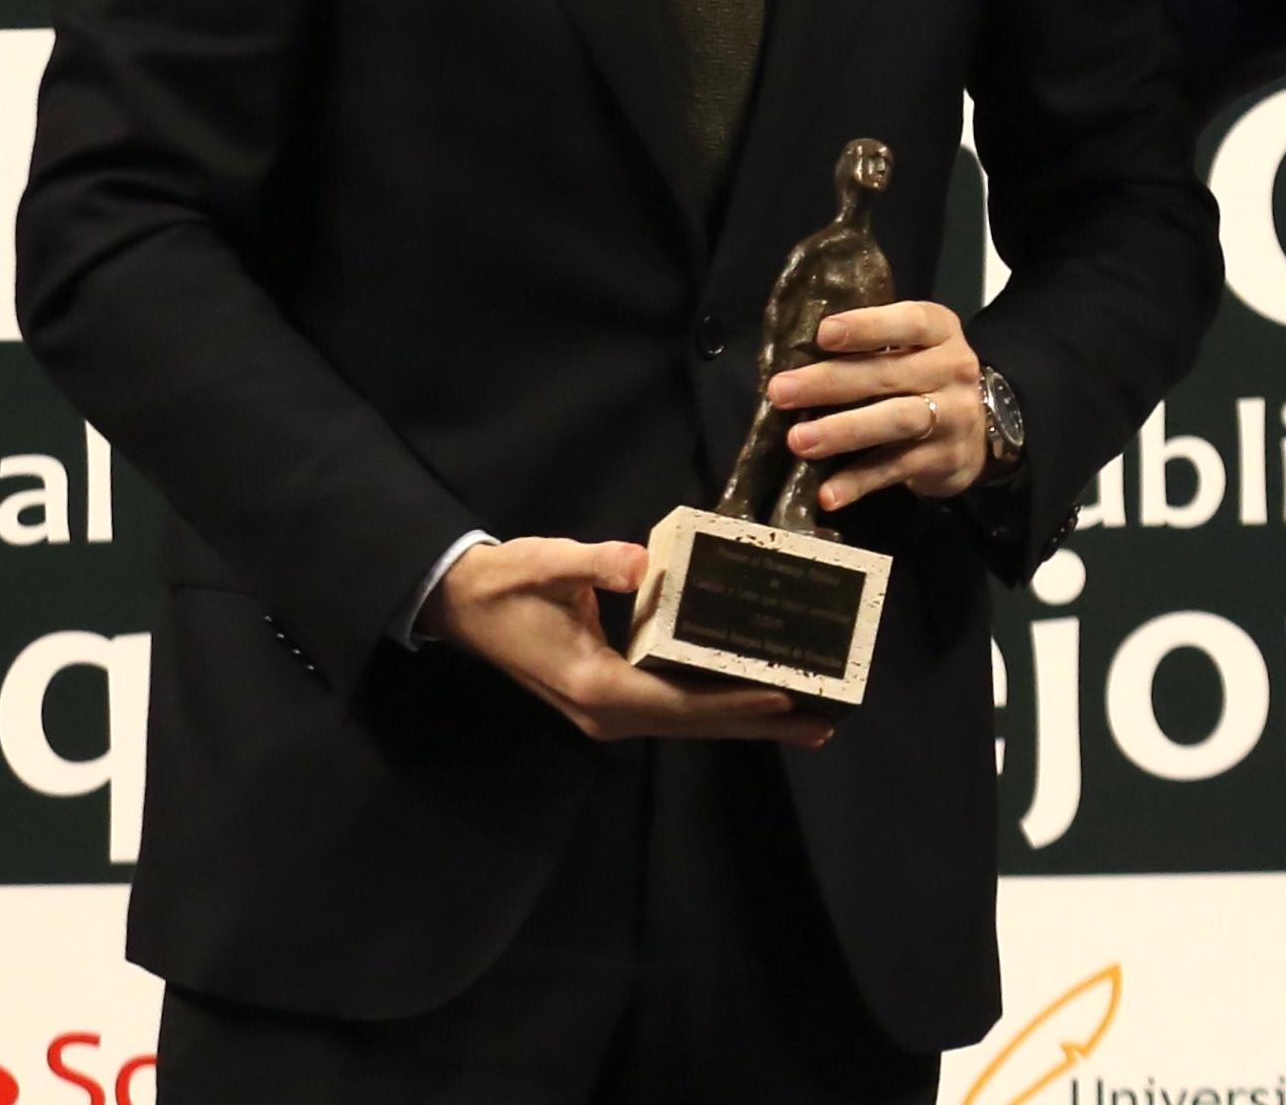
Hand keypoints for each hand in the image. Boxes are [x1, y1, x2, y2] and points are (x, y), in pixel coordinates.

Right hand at [431, 534, 834, 744]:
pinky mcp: (610, 698)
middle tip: (822, 724)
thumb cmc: (508, 582)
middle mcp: (607, 712)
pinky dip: (716, 708)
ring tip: (804, 721)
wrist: (464, 605)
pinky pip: (674, 709)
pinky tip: (749, 701)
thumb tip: (640, 562)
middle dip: (757, 724)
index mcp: (596, 684)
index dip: (730, 699)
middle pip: (693, 723)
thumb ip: (595, 563)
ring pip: (687, 722)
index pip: (677, 700)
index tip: (783, 696)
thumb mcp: (547, 564)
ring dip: (743, 722)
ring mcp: (608, 712)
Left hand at [767, 297, 990, 510]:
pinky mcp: (942, 460)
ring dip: (842, 430)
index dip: (867, 326)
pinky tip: (827, 493)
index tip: (823, 334)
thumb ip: (875, 346)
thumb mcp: (917, 348)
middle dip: (829, 382)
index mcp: (940, 331)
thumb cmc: (929, 377)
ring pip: (894, 421)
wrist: (986, 430)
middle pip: (887, 374)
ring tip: (798, 441)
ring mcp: (951, 417)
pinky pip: (895, 468)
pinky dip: (859, 482)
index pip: (908, 322)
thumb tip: (799, 356)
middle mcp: (951, 370)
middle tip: (780, 391)